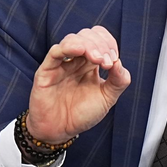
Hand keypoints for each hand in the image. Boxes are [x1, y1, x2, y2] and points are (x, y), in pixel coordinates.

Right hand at [28, 26, 130, 142]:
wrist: (60, 131)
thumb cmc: (80, 115)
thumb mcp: (107, 98)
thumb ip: (118, 81)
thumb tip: (120, 62)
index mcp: (90, 63)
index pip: (100, 38)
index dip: (109, 44)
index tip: (113, 62)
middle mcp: (76, 60)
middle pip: (88, 35)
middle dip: (101, 45)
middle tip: (106, 63)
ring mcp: (61, 64)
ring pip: (73, 39)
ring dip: (89, 45)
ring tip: (98, 59)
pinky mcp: (47, 71)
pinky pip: (56, 52)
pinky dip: (69, 47)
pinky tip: (80, 51)